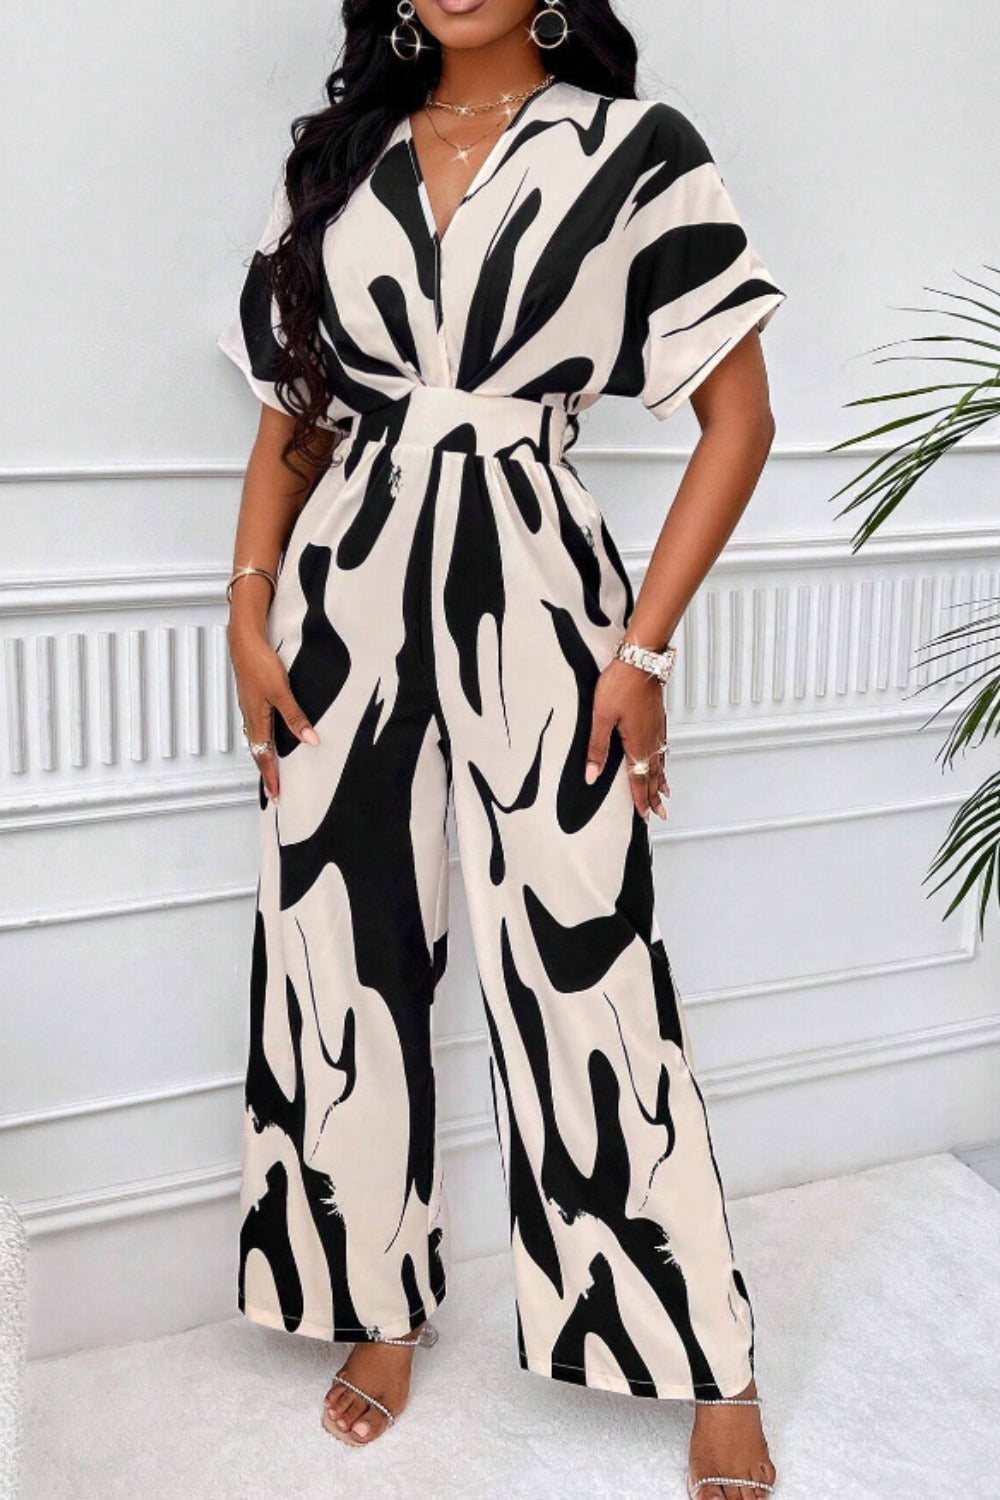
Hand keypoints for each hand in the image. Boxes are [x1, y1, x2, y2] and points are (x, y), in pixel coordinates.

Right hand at [227, 619, 319, 801]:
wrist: (243, 640)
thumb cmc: (259, 663)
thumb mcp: (281, 692)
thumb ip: (295, 717)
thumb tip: (309, 740)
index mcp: (256, 720)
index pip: (264, 756)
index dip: (271, 776)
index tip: (276, 794)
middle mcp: (250, 718)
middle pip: (258, 752)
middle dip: (267, 773)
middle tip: (274, 790)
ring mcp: (250, 708)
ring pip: (256, 740)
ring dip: (264, 757)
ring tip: (272, 771)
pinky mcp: (252, 699)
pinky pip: (257, 727)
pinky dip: (263, 741)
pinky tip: (269, 738)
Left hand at [584, 659, 669, 819]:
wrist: (640, 659)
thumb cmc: (620, 684)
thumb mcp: (601, 717)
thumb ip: (597, 748)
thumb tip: (592, 775)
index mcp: (637, 743)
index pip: (638, 780)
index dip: (641, 799)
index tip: (645, 815)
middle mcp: (650, 739)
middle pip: (653, 774)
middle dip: (655, 796)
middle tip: (659, 813)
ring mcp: (656, 727)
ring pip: (660, 761)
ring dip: (661, 780)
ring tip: (665, 793)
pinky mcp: (657, 717)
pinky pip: (663, 746)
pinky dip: (664, 760)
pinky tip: (663, 758)